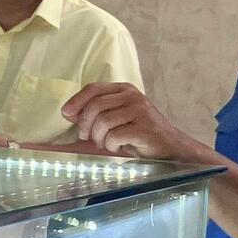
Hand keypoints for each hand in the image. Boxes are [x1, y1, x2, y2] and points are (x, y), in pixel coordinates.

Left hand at [61, 83, 207, 161]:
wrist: (171, 148)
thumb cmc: (139, 134)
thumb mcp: (116, 119)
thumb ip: (96, 113)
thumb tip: (68, 113)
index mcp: (124, 90)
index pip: (93, 88)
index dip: (76, 101)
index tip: (66, 114)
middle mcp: (133, 96)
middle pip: (95, 106)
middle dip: (85, 125)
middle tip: (87, 137)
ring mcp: (140, 110)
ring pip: (103, 122)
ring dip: (99, 138)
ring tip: (108, 143)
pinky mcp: (145, 128)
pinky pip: (114, 136)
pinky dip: (112, 146)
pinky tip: (119, 148)